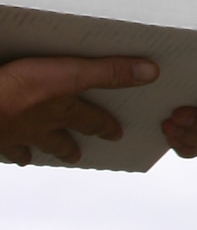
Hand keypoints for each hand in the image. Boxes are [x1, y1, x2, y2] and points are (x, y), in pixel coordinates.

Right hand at [0, 54, 158, 165]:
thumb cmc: (17, 91)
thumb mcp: (68, 73)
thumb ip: (107, 72)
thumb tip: (149, 73)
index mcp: (62, 110)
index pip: (91, 119)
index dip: (105, 126)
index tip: (115, 134)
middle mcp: (40, 126)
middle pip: (59, 140)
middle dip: (70, 147)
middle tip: (77, 154)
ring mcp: (13, 134)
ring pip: (28, 146)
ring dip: (36, 151)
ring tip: (36, 156)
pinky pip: (2, 147)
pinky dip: (5, 149)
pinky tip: (4, 148)